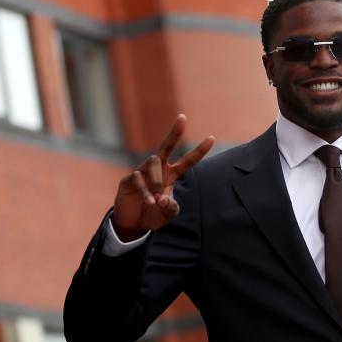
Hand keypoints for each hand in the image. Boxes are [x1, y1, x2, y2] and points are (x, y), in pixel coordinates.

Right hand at [113, 114, 214, 240]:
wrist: (133, 223)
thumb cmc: (153, 215)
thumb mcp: (168, 213)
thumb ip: (171, 207)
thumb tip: (163, 198)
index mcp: (171, 175)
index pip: (188, 161)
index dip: (199, 151)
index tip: (212, 137)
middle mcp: (158, 169)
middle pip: (166, 146)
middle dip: (175, 132)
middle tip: (183, 117)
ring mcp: (143, 172)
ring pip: (154, 161)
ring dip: (157, 180)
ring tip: (156, 199)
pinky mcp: (130, 178)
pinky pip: (139, 178)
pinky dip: (146, 192)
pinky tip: (149, 202)